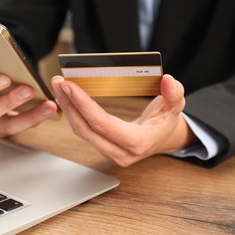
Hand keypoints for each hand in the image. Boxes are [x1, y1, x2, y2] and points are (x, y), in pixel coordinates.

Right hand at [0, 73, 56, 136]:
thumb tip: (11, 60)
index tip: (5, 78)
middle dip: (10, 101)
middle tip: (28, 90)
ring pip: (9, 126)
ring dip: (31, 115)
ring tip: (48, 105)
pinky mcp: (6, 130)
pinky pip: (23, 127)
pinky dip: (38, 118)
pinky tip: (50, 108)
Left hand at [51, 74, 197, 166]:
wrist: (163, 138)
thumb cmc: (167, 121)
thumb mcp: (176, 106)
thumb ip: (174, 94)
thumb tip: (169, 81)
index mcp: (137, 143)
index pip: (102, 124)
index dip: (84, 105)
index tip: (69, 85)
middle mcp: (120, 153)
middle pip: (86, 129)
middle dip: (69, 104)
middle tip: (58, 82)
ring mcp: (110, 152)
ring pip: (81, 132)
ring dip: (68, 109)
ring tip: (58, 87)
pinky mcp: (103, 147)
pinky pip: (84, 132)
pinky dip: (74, 114)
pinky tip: (67, 99)